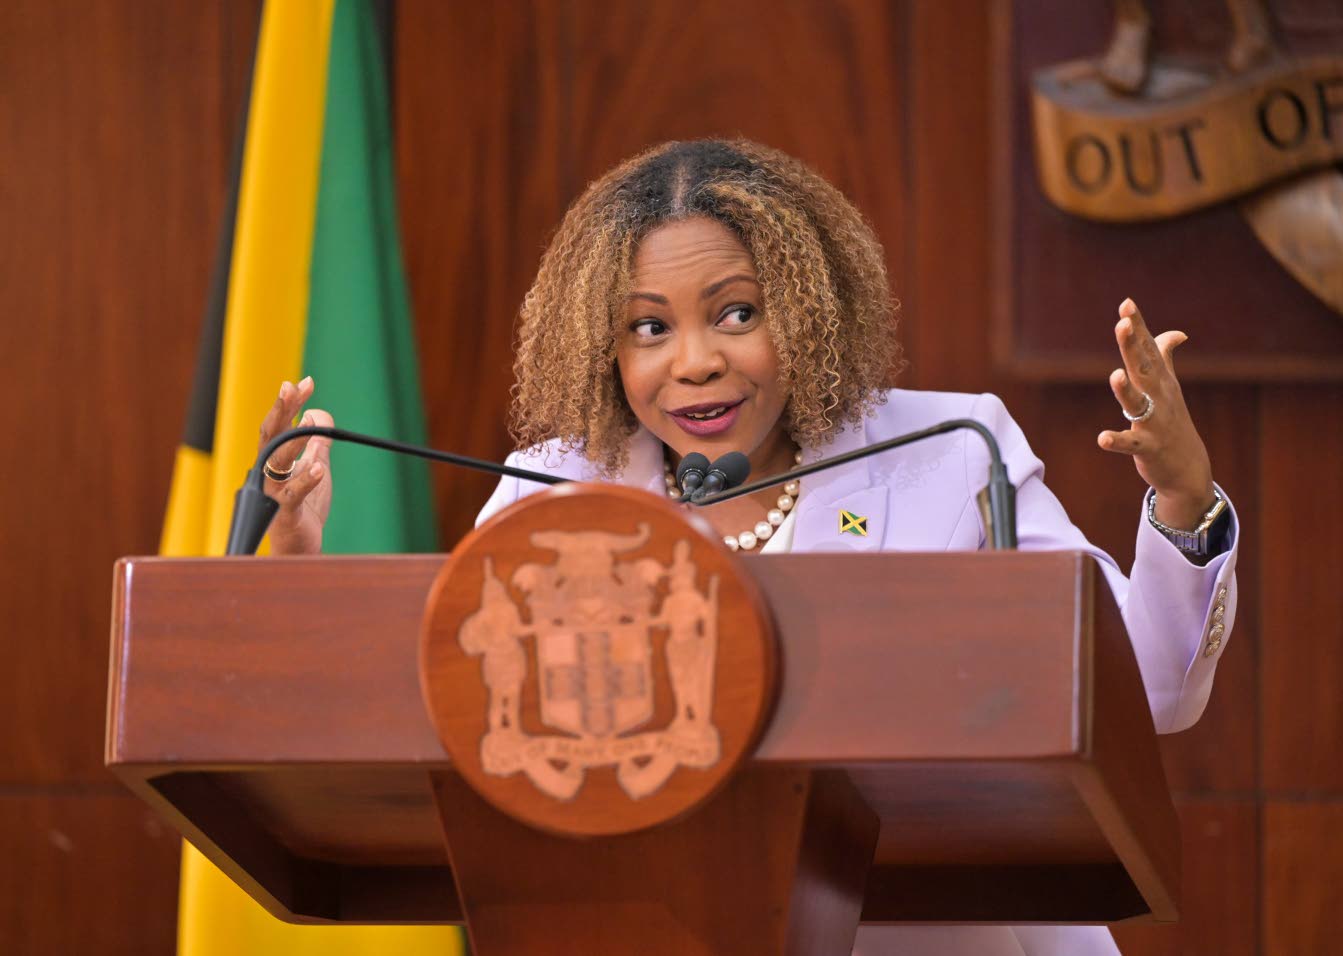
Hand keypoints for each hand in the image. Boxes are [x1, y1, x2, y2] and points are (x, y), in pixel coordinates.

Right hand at [257, 376, 333, 554]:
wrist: (300, 548)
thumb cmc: (305, 507)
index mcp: (275, 460)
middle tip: (291, 386)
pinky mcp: (284, 514)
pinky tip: (318, 469)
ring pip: (277, 463)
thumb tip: (319, 412)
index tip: (307, 382)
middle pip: (272, 436)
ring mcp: (273, 493)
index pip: (280, 425)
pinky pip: (292, 495)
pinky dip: (305, 481)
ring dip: (293, 442)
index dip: (291, 403)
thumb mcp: (316, 467)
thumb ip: (318, 443)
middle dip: (281, 411)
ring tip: (310, 422)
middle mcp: (268, 473)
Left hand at [1097, 298, 1215, 529]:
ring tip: (1115, 375)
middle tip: (1122, 324)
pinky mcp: (1148, 448)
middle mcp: (1159, 397)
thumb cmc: (1173, 421)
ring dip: (1126, 391)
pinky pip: (1131, 444)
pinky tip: (1102, 438)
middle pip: (1143, 368)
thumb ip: (1165, 357)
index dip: (1138, 326)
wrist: (1189, 467)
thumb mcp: (1170, 387)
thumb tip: (1176, 333)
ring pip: (1138, 404)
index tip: (1126, 303)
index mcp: (1160, 381)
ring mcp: (1155, 422)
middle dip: (1133, 346)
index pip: (1148, 348)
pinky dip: (1117, 441)